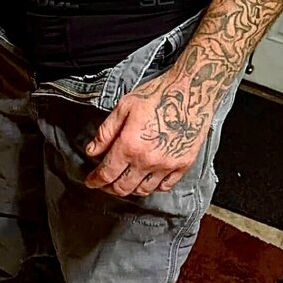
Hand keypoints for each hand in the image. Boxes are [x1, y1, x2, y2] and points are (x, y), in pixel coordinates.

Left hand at [84, 67, 210, 197]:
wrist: (191, 91)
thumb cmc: (158, 94)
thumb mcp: (124, 107)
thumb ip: (106, 132)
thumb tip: (92, 151)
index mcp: (130, 145)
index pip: (107, 173)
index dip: (95, 180)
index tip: (91, 181)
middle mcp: (147, 160)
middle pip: (123, 187)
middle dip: (109, 188)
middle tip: (104, 183)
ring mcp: (167, 165)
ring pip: (143, 190)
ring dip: (130, 189)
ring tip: (124, 181)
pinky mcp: (183, 165)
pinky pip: (164, 186)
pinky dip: (152, 187)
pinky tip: (146, 180)